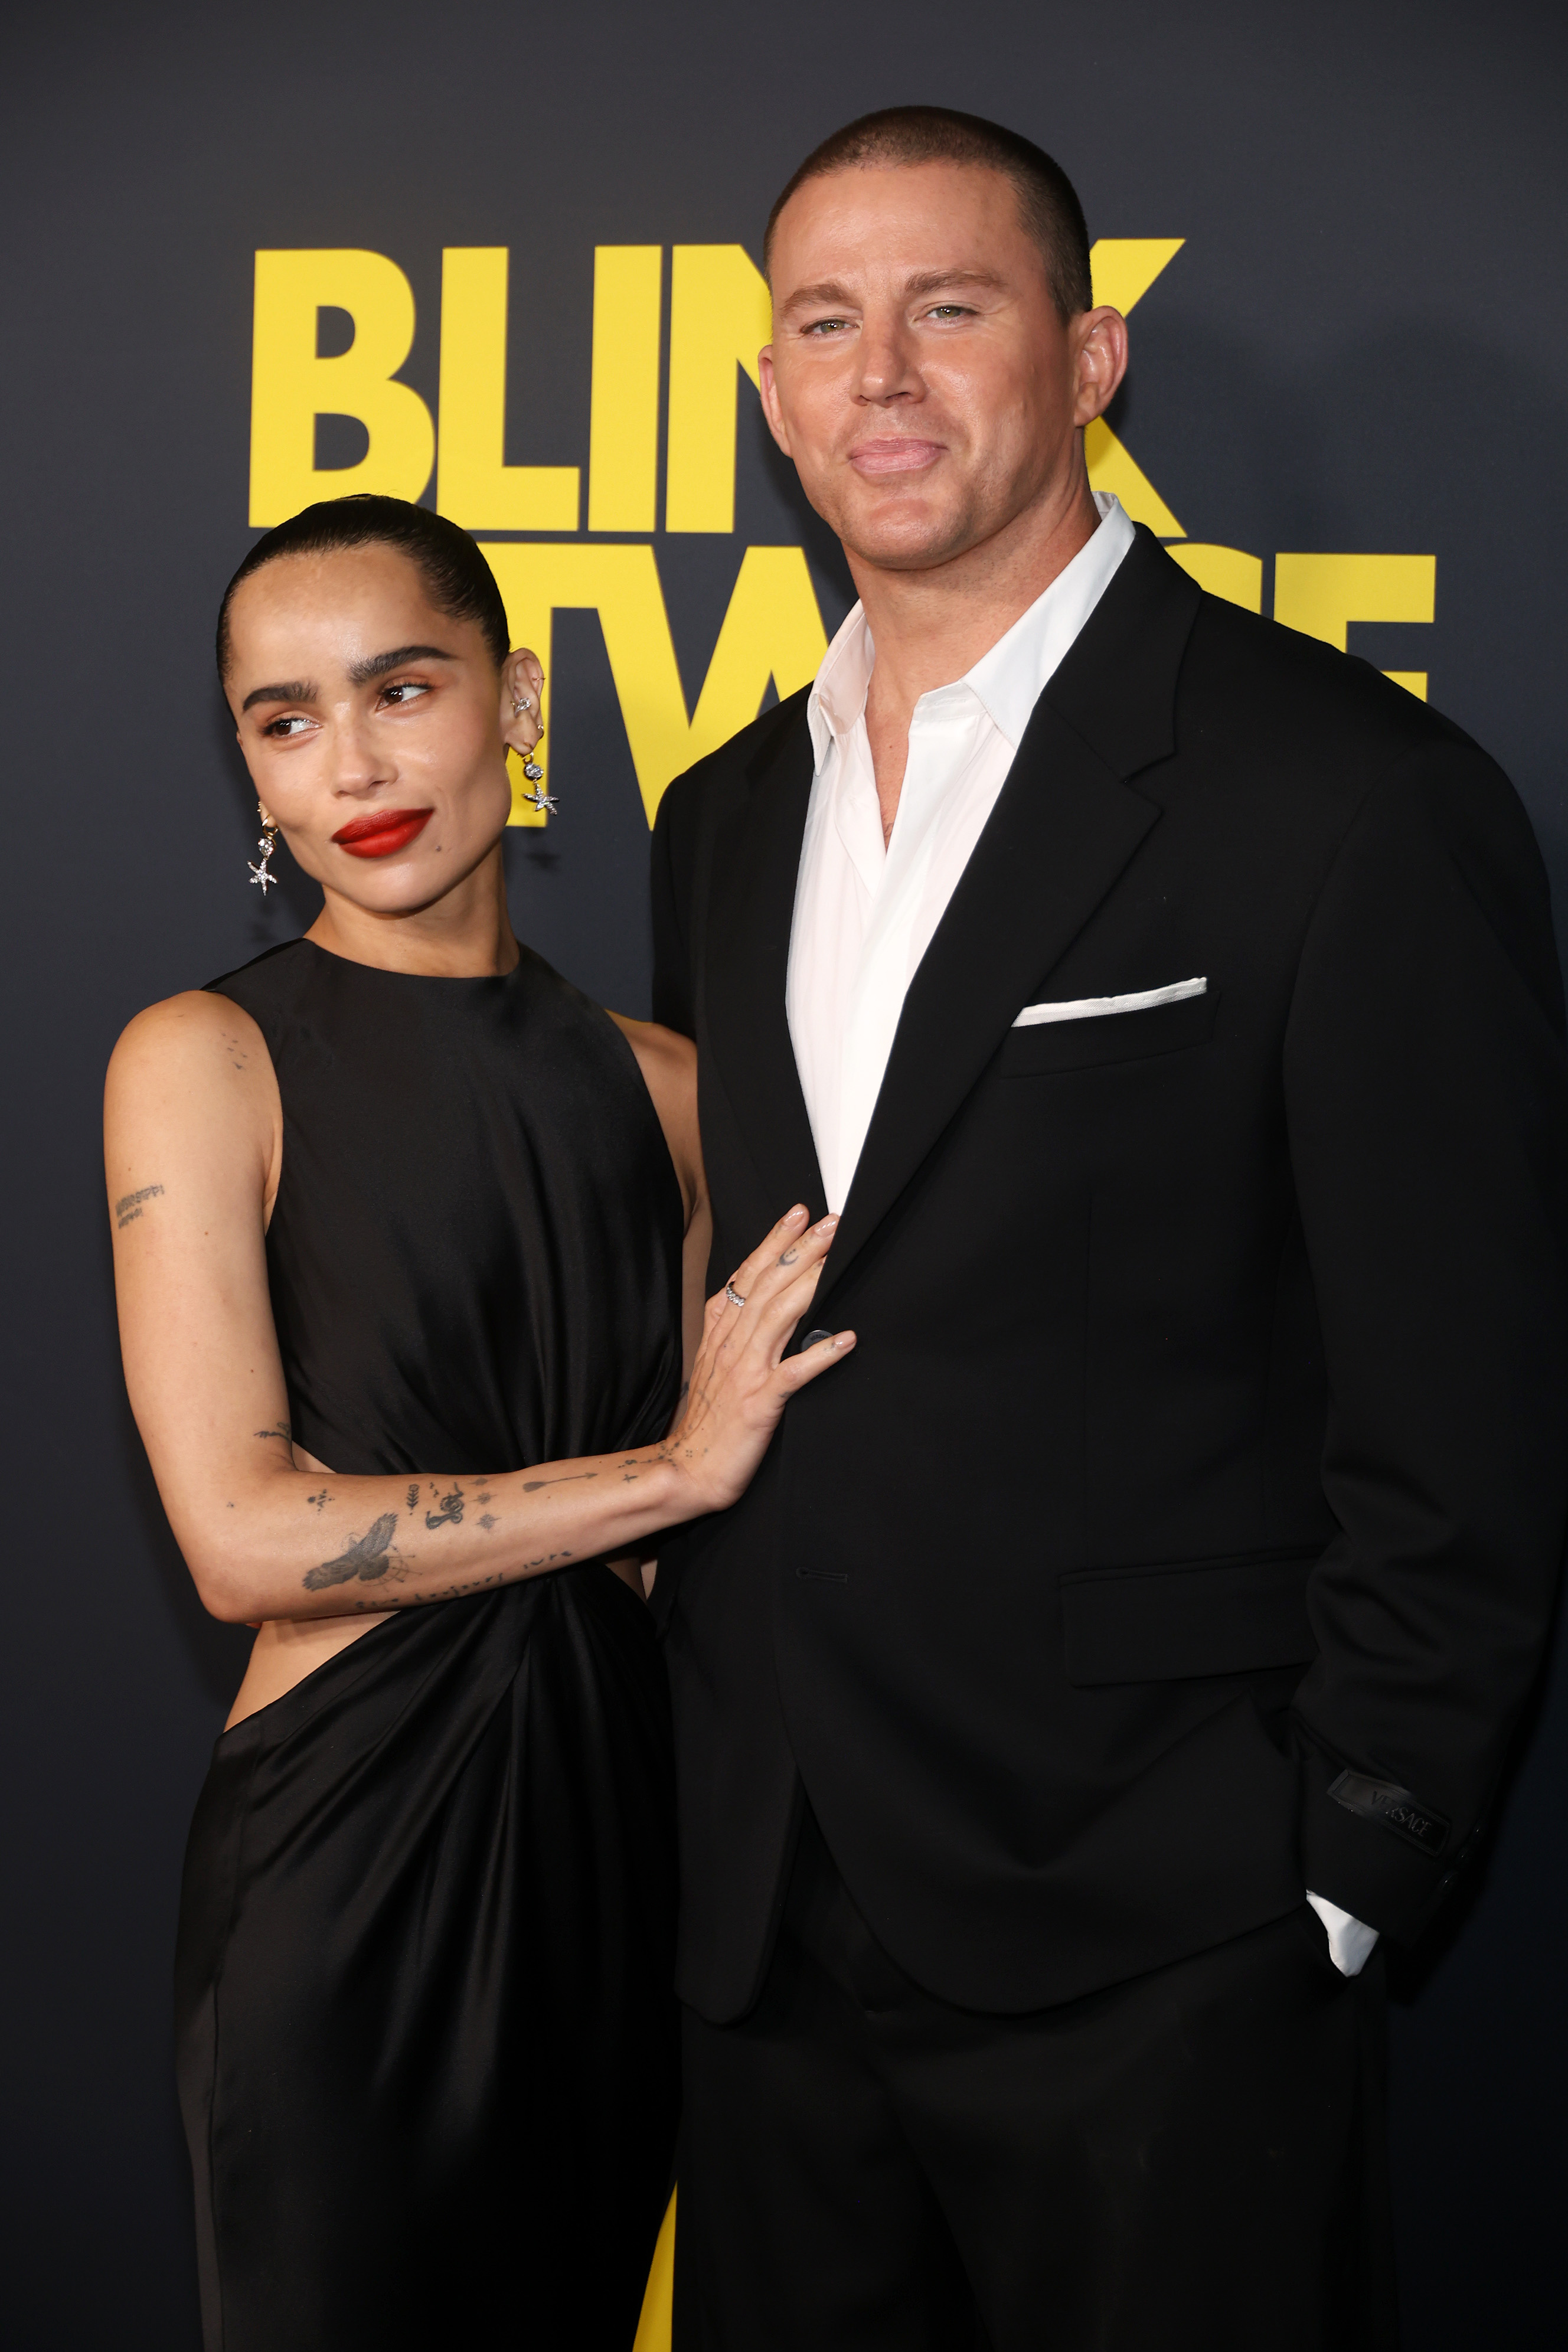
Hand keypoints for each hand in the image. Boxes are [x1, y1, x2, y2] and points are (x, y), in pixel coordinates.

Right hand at [665, 1206, 853, 1513]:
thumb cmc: (707, 1420)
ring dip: (811, 1284)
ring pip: (780, 1317)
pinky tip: (846, 1339)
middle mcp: (731, 1346)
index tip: (798, 1214)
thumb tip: (760, 1299)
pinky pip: (795, 1374)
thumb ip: (735, 1331)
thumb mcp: (714, 1364)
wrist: (688, 1469)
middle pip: (767, 1286)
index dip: (773, 1241)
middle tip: (829, 1222)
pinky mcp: (761, 1403)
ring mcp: (745, 1373)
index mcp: (720, 1334)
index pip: (748, 1276)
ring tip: (836, 1260)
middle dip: (799, 1249)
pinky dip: (821, 1354)